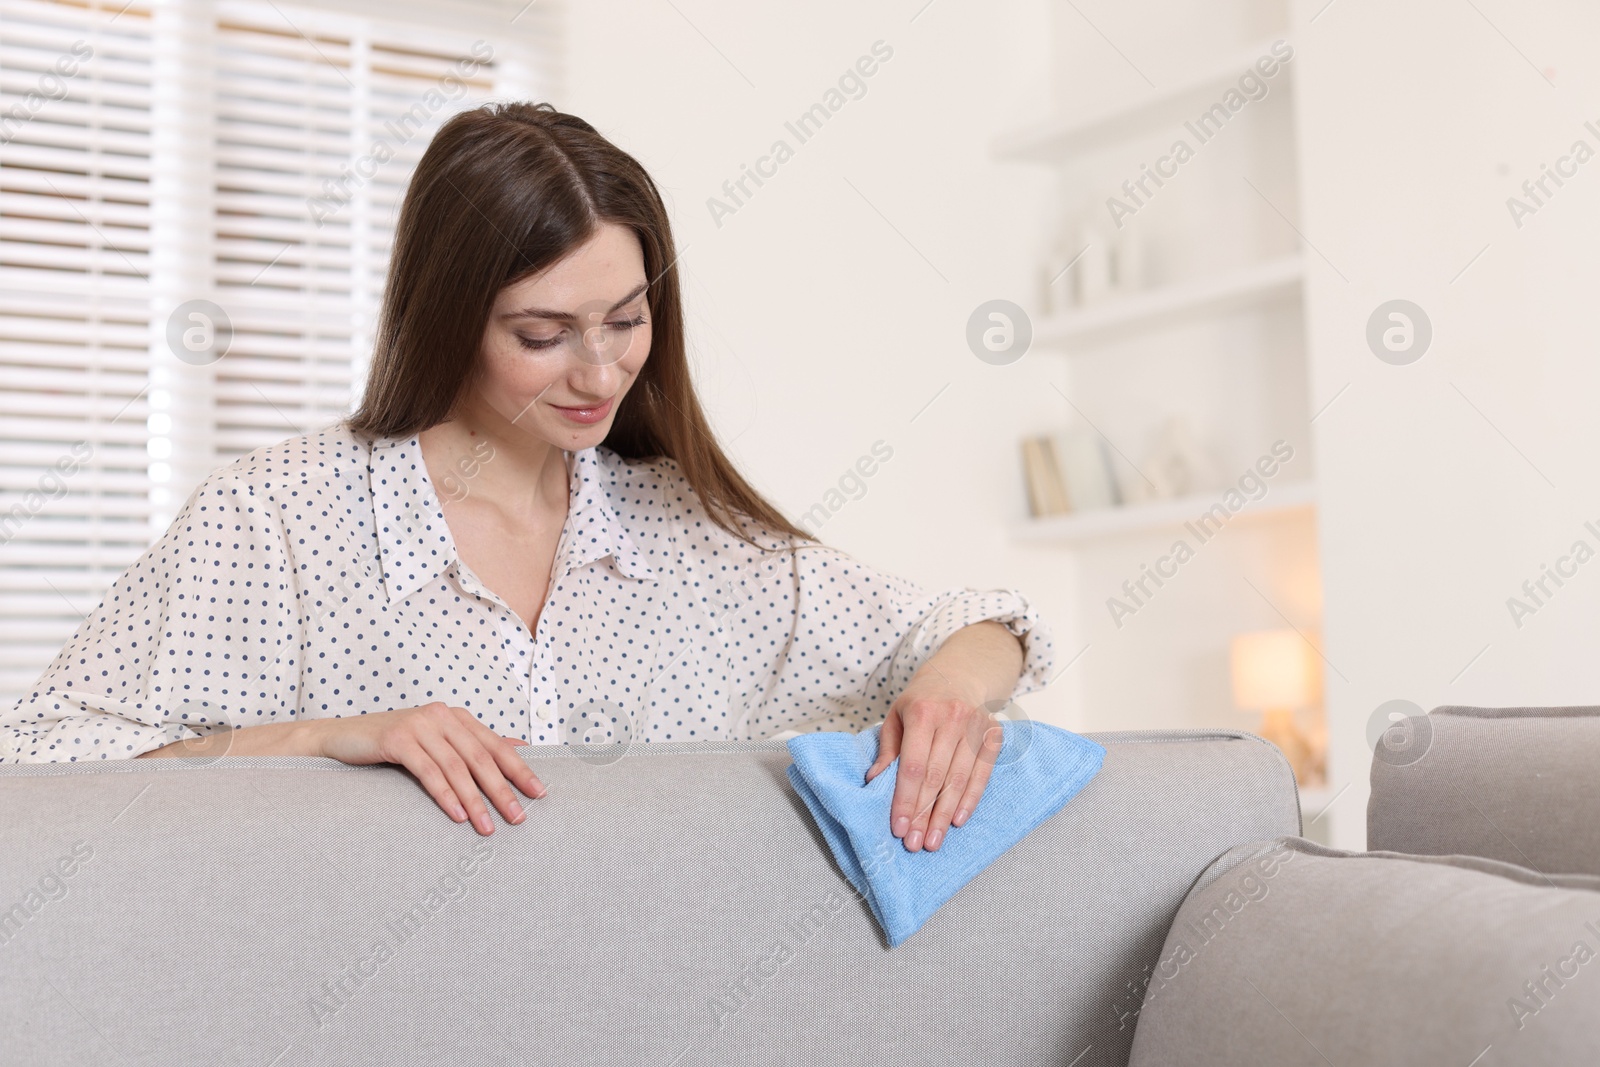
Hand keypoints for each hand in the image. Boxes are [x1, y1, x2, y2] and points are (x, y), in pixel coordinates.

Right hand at [313, 702, 545, 834]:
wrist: (341, 738)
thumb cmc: (393, 744)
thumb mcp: (438, 741)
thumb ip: (474, 744)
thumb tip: (520, 748)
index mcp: (456, 717)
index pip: (495, 746)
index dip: (520, 770)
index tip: (540, 794)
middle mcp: (442, 716)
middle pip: (480, 757)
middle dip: (502, 790)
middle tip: (519, 818)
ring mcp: (419, 725)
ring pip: (456, 767)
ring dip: (475, 800)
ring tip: (488, 827)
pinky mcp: (397, 738)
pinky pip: (428, 770)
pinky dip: (445, 795)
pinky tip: (457, 816)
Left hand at [864, 673, 1002, 852]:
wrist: (958, 676)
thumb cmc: (921, 702)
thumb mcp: (896, 717)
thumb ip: (887, 750)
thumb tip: (874, 781)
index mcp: (924, 713)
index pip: (913, 766)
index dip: (906, 800)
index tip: (899, 827)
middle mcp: (953, 719)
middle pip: (936, 777)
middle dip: (924, 814)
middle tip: (915, 844)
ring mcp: (976, 727)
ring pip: (959, 780)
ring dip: (945, 815)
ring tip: (934, 841)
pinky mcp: (993, 736)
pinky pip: (982, 774)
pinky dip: (970, 800)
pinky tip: (957, 821)